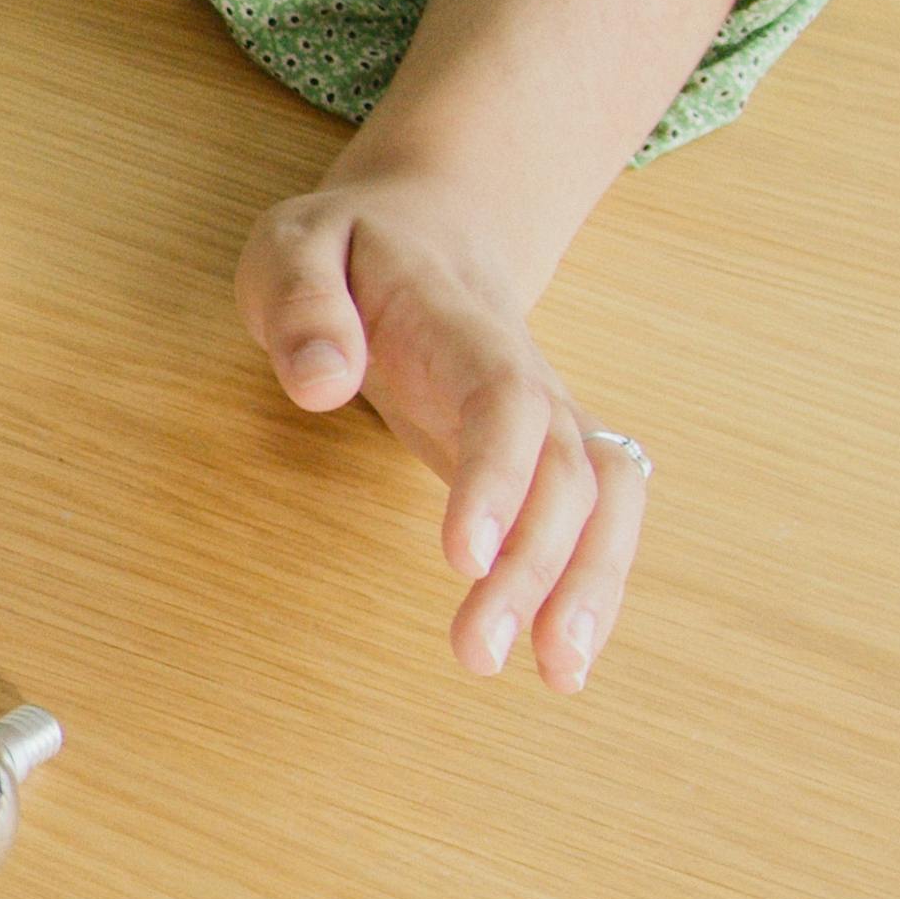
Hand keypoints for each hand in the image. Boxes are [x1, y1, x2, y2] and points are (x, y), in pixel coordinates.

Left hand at [239, 170, 650, 691]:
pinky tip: (564, 659)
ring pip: (604, 498)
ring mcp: (546, 416)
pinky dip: (594, 585)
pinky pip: (598, 516)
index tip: (463, 558)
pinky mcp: (543, 454)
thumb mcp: (295, 246)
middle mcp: (526, 375)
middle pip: (566, 469)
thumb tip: (321, 382)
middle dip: (538, 565)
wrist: (430, 224)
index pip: (505, 400)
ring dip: (588, 587)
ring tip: (554, 674)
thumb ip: (304, 305)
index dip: (498, 477)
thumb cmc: (348, 246)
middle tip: (481, 651)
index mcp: (462, 324)